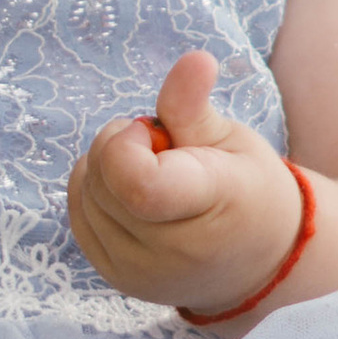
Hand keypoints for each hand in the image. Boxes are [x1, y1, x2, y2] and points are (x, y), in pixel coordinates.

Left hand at [66, 49, 304, 318]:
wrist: (258, 261)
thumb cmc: (246, 188)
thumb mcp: (230, 138)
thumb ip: (195, 103)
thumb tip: (194, 59)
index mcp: (212, 205)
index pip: (138, 184)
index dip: (128, 144)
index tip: (153, 131)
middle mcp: (172, 251)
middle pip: (102, 178)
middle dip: (119, 143)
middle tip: (161, 148)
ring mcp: (140, 273)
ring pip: (85, 192)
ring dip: (107, 168)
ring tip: (153, 173)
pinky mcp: (116, 279)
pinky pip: (78, 214)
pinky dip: (96, 191)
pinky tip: (132, 192)